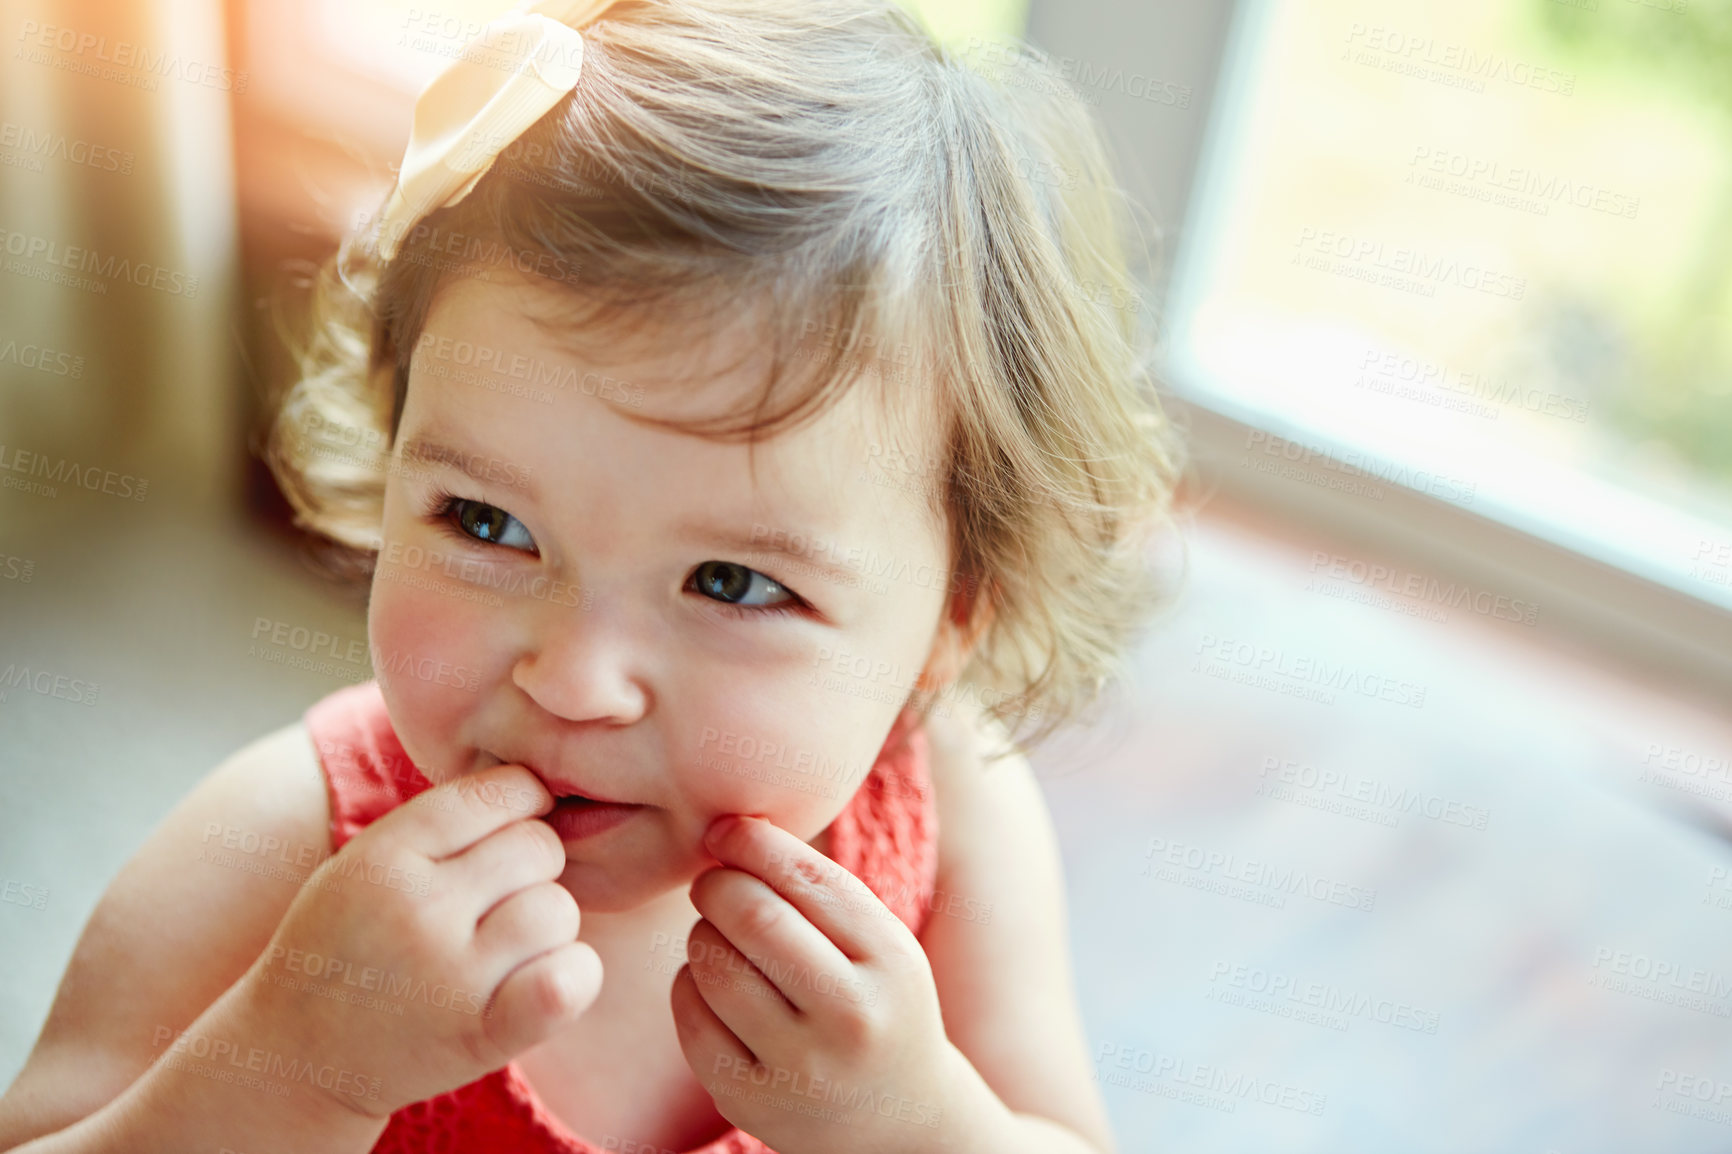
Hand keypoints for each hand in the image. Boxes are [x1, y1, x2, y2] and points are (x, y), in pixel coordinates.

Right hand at [237, 764, 601, 1118]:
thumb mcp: (363, 865)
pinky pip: (568, 981)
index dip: (524, 803)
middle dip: (534, 869)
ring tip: (504, 948)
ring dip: (548, 928)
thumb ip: (440, 822)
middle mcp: (417, 908)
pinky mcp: (477, 1037)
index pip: (498, 792)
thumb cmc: (347, 946)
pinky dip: (571, 977)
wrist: (294, 1058)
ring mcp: (448, 975)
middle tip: (498, 901)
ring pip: (558, 911)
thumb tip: (540, 779)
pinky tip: (541, 982)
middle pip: (539, 848)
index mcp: (385, 854)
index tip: (512, 830)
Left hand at [670, 814, 958, 1153]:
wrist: (898, 1120)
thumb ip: (816, 888)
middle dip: (718, 884)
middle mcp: (850, 1018)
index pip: (807, 880)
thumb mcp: (879, 943)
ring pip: (714, 965)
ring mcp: (798, 1068)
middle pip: (753, 919)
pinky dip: (690, 983)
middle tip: (712, 880)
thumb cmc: (877, 1002)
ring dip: (702, 933)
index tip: (725, 829)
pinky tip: (714, 983)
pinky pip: (692, 1015)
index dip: (752, 842)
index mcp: (891, 962)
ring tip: (720, 934)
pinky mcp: (749, 1101)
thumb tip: (726, 828)